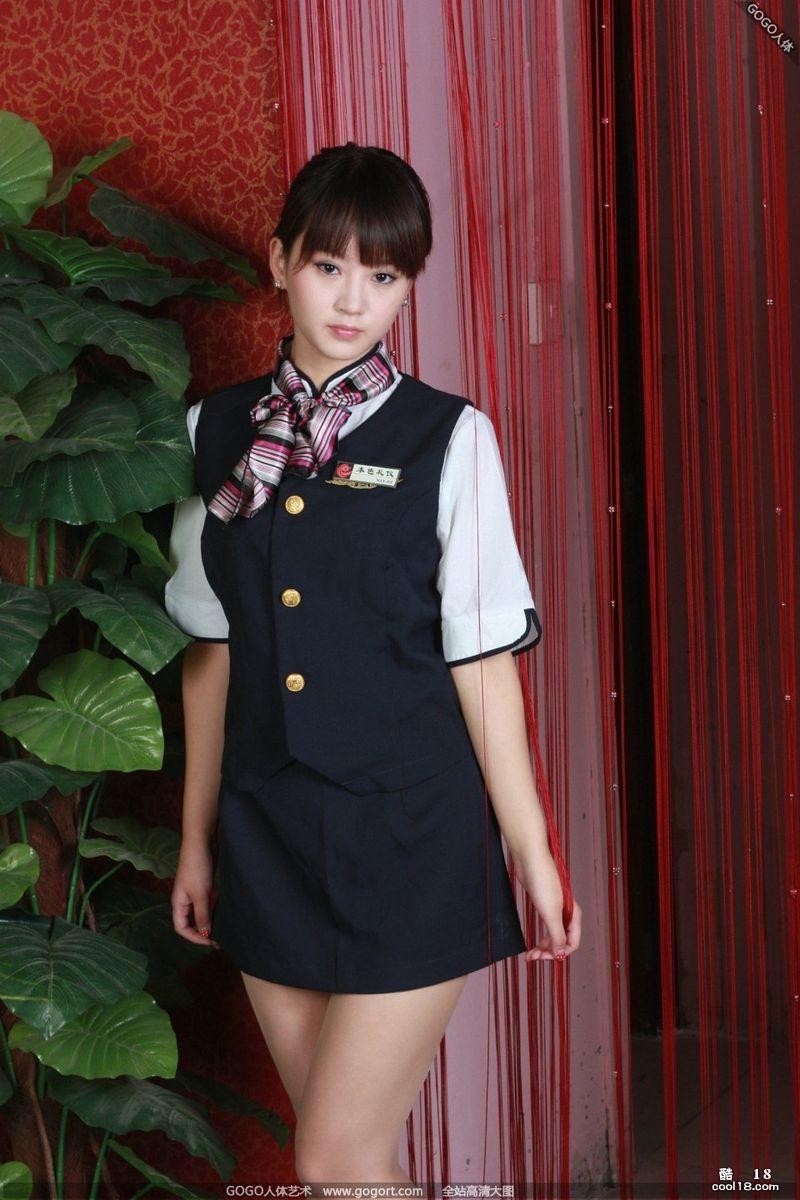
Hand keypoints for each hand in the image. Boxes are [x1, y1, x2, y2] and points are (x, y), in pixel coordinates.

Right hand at [171, 839, 220, 948]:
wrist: (201, 843)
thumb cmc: (197, 868)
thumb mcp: (200, 894)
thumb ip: (202, 915)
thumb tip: (205, 934)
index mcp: (178, 904)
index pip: (182, 928)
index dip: (194, 937)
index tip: (209, 941)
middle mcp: (184, 900)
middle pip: (191, 922)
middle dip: (203, 931)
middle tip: (219, 937)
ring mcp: (194, 893)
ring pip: (200, 913)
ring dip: (210, 920)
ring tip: (223, 927)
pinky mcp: (203, 886)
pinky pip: (207, 903)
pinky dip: (214, 908)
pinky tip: (223, 911)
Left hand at [511, 845, 581, 962]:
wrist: (530, 860)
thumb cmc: (542, 883)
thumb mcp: (551, 913)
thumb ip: (557, 935)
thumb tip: (560, 955)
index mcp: (573, 915)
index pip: (572, 943)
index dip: (559, 953)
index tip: (543, 957)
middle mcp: (567, 913)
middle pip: (562, 941)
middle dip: (549, 951)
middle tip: (533, 957)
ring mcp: (555, 908)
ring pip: (553, 935)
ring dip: (543, 947)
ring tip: (530, 955)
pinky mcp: (544, 904)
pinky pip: (546, 927)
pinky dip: (540, 937)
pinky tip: (532, 943)